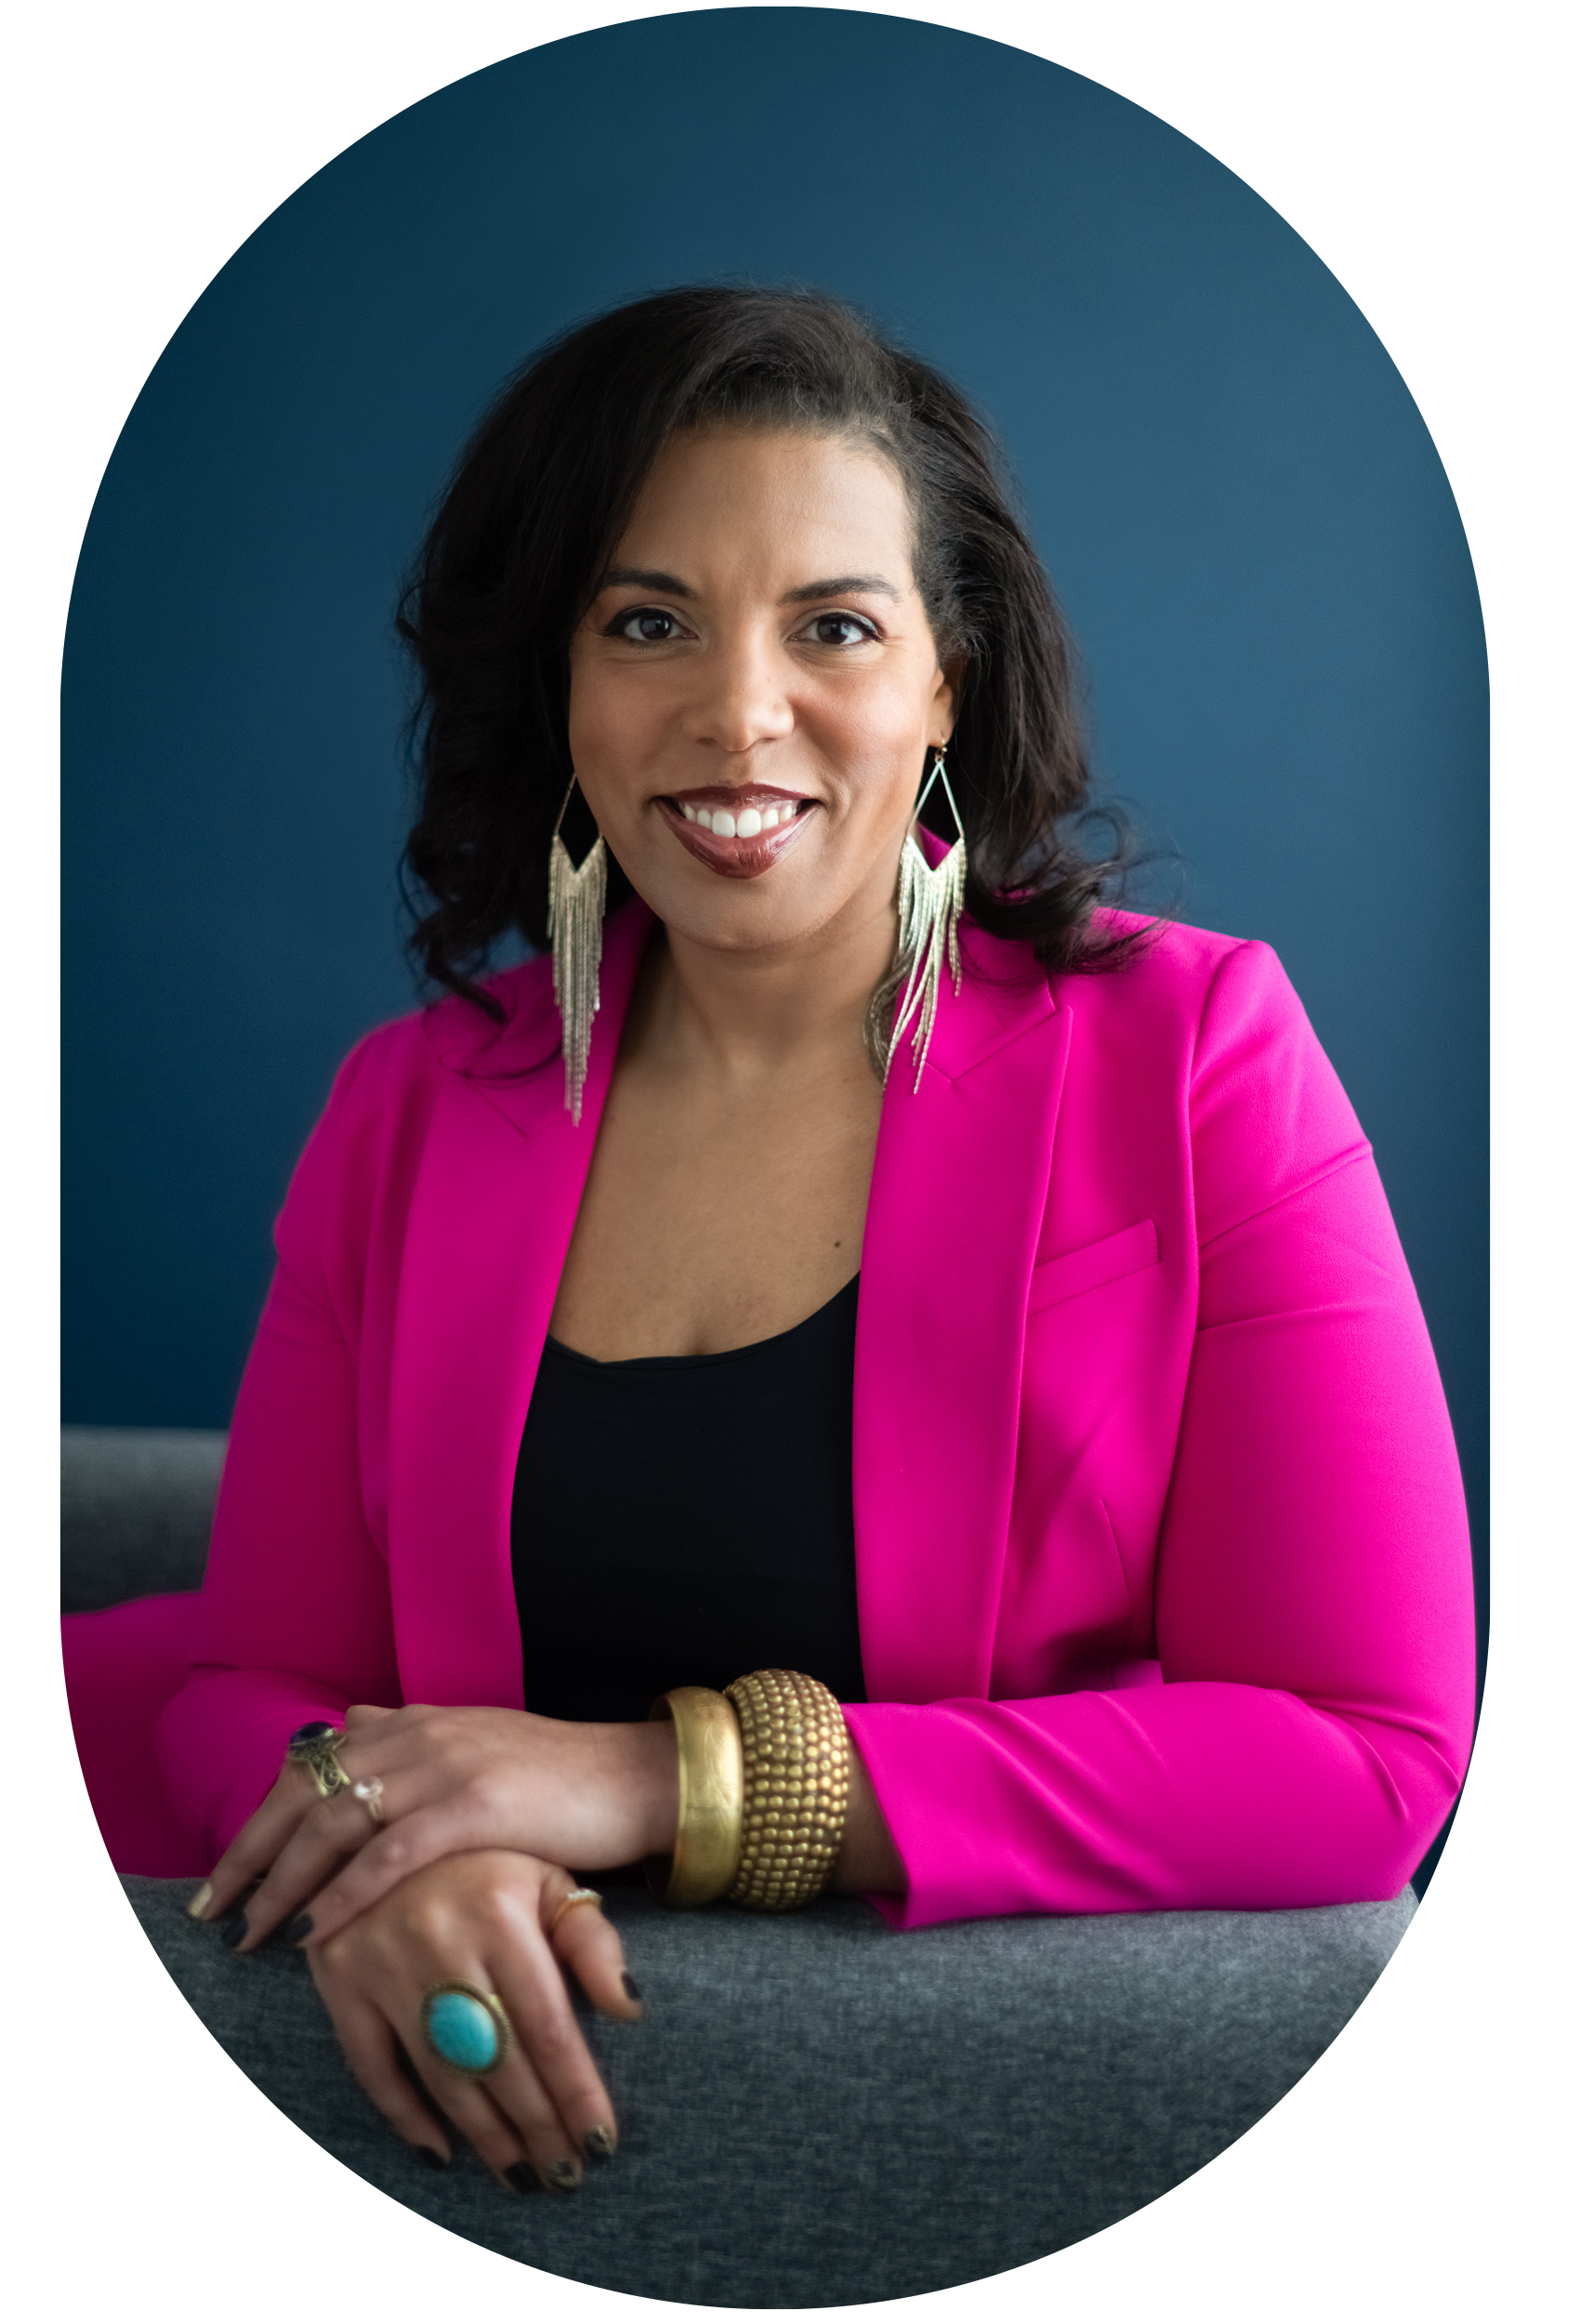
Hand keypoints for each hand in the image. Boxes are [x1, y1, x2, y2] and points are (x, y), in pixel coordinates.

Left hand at [195, 1702, 678, 1952]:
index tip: (222, 1875)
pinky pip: (392, 1851)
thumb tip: (352, 1726)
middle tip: (211, 1911)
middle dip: (250, 1854)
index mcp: (414, 1721)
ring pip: (336, 1821)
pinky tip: (317, 1929)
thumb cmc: (559, 1780)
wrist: (635, 1778)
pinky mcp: (478, 1804)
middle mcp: (419, 1733)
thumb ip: (412, 1742)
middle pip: (305, 1791)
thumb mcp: (474, 1747)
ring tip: (253, 1932)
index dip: (258, 1820)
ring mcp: (447, 1764)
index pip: (309, 1765)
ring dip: (284, 1881)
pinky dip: (346, 1891)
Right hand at [307, 1848, 642, 2189]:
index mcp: (501, 1912)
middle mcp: (441, 1939)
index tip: (604, 2143)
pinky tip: (440, 2151)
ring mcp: (383, 1960)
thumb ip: (591, 1939)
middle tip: (566, 2176)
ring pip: (441, 2072)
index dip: (577, 2092)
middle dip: (538, 2127)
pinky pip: (370, 2063)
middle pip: (498, 2060)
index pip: (549, 2027)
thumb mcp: (547, 1874)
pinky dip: (403, 2113)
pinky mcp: (338, 1976)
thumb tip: (631, 2010)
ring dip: (484, 2134)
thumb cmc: (488, 1852)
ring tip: (520, 2175)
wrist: (389, 1808)